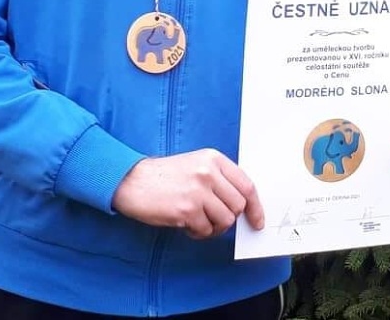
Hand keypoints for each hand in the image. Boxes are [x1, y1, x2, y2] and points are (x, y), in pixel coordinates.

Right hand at [112, 148, 263, 238]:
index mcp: (213, 158)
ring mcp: (198, 191)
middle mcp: (208, 172)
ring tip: (196, 220)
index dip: (255, 207)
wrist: (132, 180)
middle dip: (228, 217)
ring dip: (212, 227)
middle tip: (212, 218)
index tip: (257, 221)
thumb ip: (218, 179)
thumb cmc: (163, 176)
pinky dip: (197, 232)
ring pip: (225, 221)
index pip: (246, 185)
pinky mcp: (187, 210)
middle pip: (238, 205)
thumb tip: (241, 204)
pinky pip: (206, 231)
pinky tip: (185, 223)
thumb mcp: (195, 165)